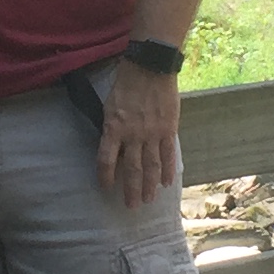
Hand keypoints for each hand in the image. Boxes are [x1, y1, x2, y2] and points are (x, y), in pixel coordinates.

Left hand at [98, 56, 179, 207]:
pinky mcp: (168, 129)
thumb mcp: (110, 105)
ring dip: (148, 186)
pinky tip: (166, 182)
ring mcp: (152, 133)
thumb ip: (112, 127)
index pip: (106, 159)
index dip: (105, 176)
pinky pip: (168, 154)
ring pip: (150, 166)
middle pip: (130, 169)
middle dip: (130, 189)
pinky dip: (168, 170)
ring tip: (147, 200)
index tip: (106, 187)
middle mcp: (132, 135)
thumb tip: (113, 148)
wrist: (150, 67)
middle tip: (131, 206)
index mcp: (114, 127)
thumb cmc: (127, 83)